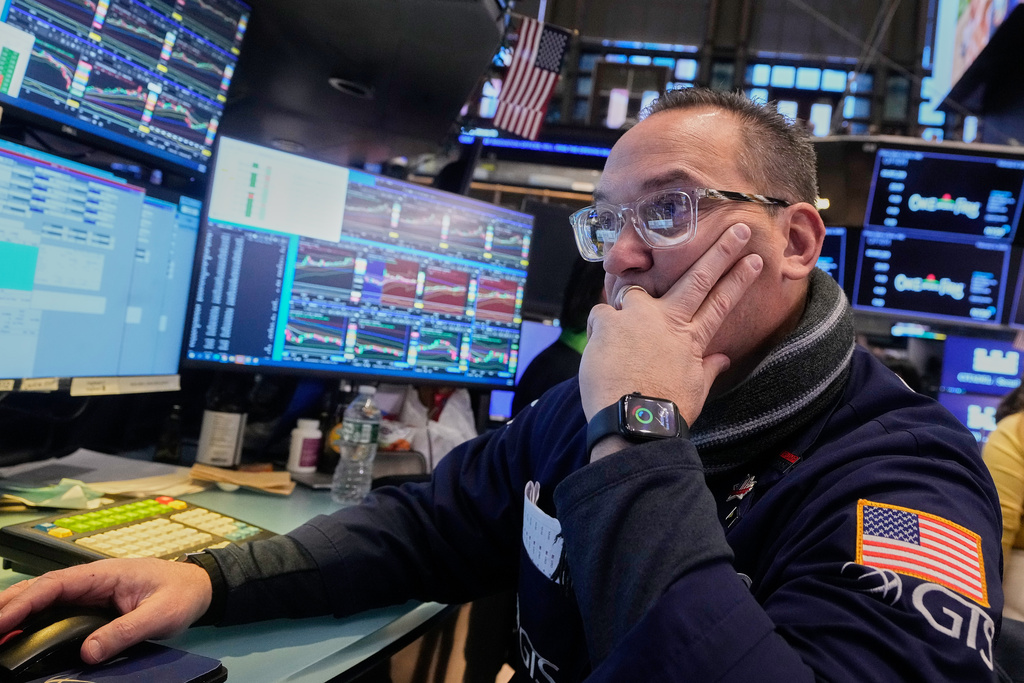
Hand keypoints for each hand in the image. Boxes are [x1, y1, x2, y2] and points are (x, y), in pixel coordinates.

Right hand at [0, 558, 212, 663]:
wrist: (198, 586)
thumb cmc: (181, 593)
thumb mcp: (159, 615)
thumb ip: (124, 631)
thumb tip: (89, 651)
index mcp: (104, 574)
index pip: (54, 584)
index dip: (23, 603)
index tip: (1, 621)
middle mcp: (92, 578)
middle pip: (40, 588)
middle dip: (8, 605)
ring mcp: (90, 589)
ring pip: (43, 597)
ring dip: (16, 611)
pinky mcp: (92, 601)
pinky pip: (56, 606)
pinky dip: (32, 617)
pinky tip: (17, 631)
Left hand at [580, 223, 762, 439]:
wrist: (633, 421)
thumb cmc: (666, 411)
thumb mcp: (695, 390)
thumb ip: (707, 369)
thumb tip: (723, 360)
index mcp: (691, 339)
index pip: (721, 302)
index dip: (739, 279)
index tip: (756, 259)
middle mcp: (667, 320)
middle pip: (697, 278)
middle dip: (720, 252)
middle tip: (738, 229)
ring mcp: (637, 317)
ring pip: (635, 289)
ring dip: (629, 299)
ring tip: (623, 321)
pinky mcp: (608, 322)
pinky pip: (602, 314)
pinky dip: (602, 327)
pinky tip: (602, 348)